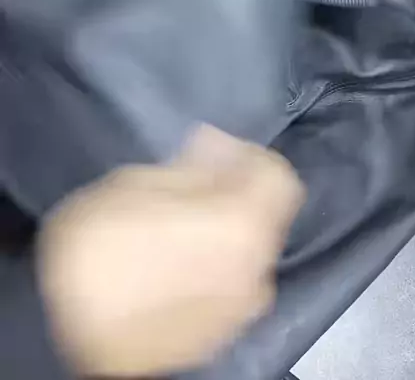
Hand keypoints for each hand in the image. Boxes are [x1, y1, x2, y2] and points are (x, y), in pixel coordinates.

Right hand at [37, 127, 302, 377]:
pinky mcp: (222, 333)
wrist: (66, 336)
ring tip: (179, 225)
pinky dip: (216, 264)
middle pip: (266, 213)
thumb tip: (217, 147)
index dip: (247, 153)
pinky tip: (176, 262)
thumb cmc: (97, 249)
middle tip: (192, 183)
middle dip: (236, 191)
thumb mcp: (135, 183)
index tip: (213, 150)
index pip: (278, 173)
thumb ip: (191, 165)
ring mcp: (242, 307)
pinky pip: (233, 284)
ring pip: (250, 250)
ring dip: (227, 230)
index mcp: (241, 224)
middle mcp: (257, 267)